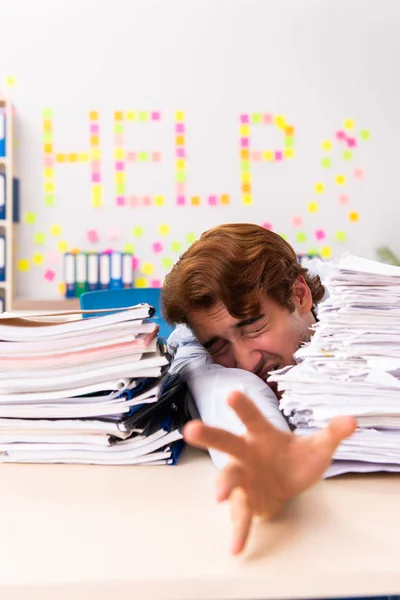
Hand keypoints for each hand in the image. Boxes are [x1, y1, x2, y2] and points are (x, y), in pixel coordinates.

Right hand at [183, 391, 355, 554]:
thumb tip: (352, 421)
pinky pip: (239, 514)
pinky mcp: (245, 501)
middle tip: (190, 430)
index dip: (242, 406)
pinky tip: (235, 546)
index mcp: (261, 434)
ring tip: (219, 496)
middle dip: (208, 435)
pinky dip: (238, 530)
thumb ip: (331, 434)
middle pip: (225, 441)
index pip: (252, 417)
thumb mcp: (316, 447)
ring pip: (227, 478)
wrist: (286, 484)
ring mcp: (242, 477)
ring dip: (221, 485)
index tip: (232, 393)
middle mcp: (245, 453)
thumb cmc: (294, 458)